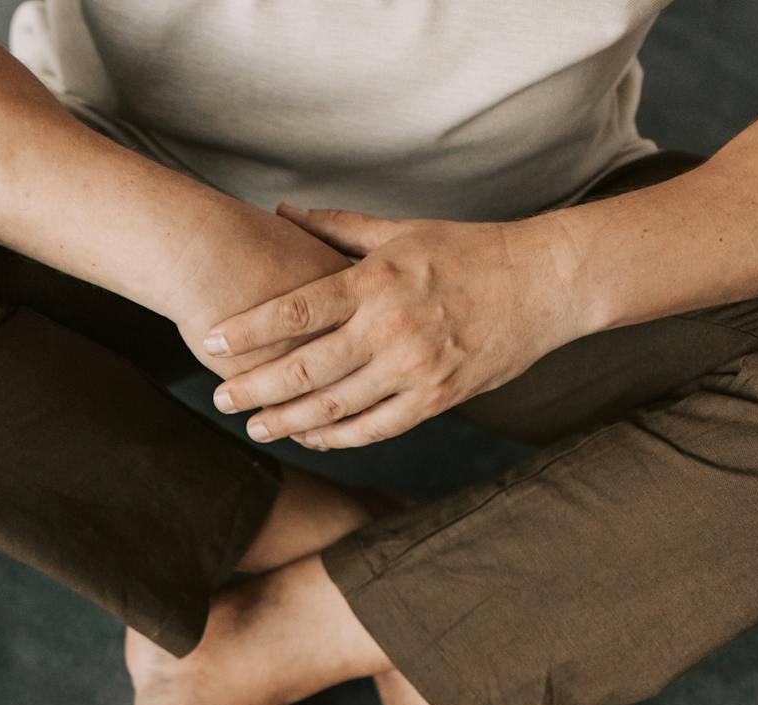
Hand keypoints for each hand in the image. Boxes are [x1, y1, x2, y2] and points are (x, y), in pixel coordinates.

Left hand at [200, 205, 588, 448]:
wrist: (546, 283)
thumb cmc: (469, 251)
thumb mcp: (403, 231)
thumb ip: (338, 229)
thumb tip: (280, 211)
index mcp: (377, 281)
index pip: (297, 311)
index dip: (248, 331)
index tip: (211, 342)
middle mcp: (392, 327)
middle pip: (305, 368)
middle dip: (255, 388)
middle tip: (220, 400)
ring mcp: (415, 368)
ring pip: (335, 407)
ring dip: (288, 421)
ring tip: (255, 426)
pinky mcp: (438, 398)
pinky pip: (375, 428)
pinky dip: (338, 437)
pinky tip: (311, 439)